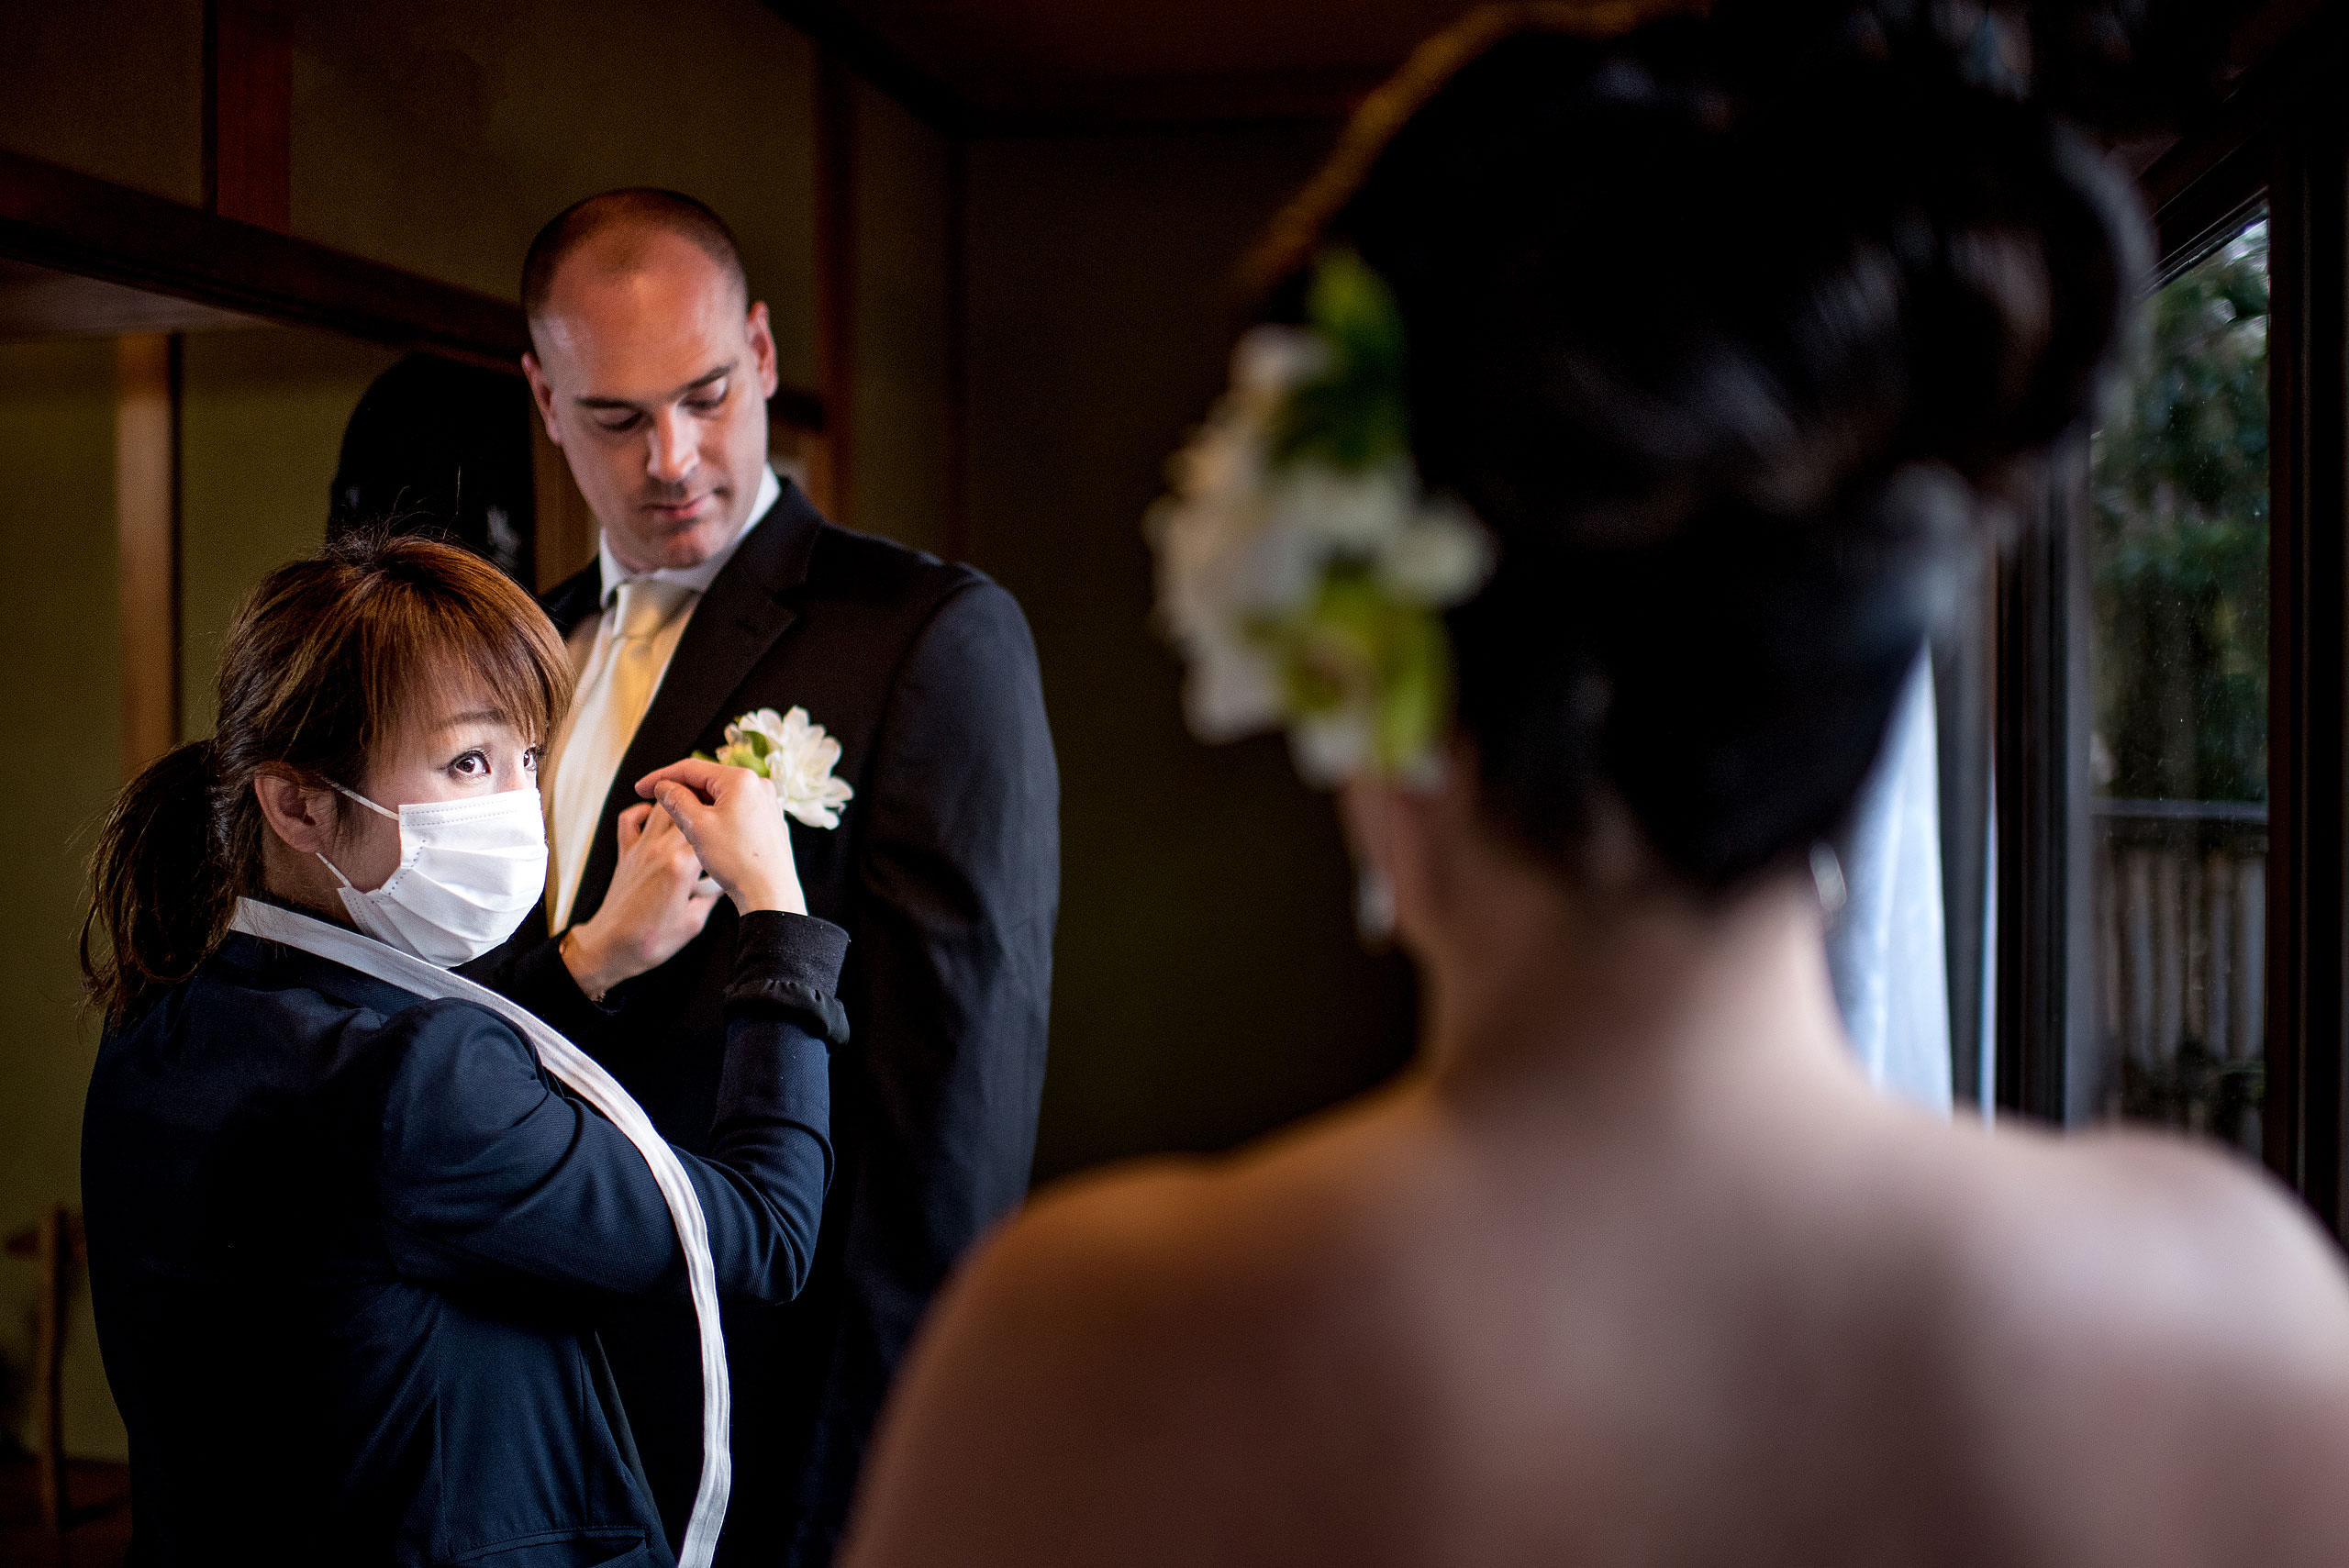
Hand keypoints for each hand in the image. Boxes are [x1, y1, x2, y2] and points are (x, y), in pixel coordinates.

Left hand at [562, 799, 722, 998]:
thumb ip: (713, 896)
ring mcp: (640, 849)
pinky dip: (643, 811)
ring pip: (661, 806)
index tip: (740, 827)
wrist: (610, 946)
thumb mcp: (695, 922)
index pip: (710, 831)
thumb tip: (727, 879)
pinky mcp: (626, 853)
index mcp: (680, 867)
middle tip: (724, 811)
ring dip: (680, 802)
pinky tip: (656, 817)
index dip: (728, 825)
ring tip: (697, 806)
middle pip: (688, 809)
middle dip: (708, 805)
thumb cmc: (651, 940)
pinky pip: (630, 819)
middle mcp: (659, 850)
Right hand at [636, 758, 807, 915]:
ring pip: (722, 796)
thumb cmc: (736, 861)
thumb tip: (664, 786)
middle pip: (709, 780)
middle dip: (681, 791)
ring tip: (679, 821)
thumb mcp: (696, 827)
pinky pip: (736, 809)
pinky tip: (704, 832)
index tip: (641, 787)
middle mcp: (759, 785)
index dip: (661, 777)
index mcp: (741, 779)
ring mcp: (767, 803)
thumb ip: (675, 800)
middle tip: (657, 803)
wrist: (770, 893)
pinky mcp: (769, 820)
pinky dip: (716, 815)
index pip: (692, 768)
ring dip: (698, 804)